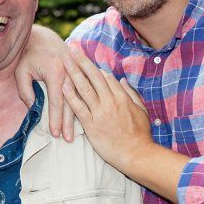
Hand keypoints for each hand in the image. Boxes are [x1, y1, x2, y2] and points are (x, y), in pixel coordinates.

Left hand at [16, 25, 73, 141]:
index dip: (56, 119)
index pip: (57, 101)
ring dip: (78, 117)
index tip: (55, 133)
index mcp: (55, 71)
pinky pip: (84, 91)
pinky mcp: (80, 72)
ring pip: (80, 98)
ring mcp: (77, 71)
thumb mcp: (21, 71)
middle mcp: (70, 72)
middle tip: (68, 139)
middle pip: (71, 103)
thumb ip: (25, 90)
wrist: (42, 37)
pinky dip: (84, 105)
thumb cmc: (29, 55)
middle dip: (69, 123)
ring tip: (76, 133)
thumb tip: (33, 108)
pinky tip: (86, 117)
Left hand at [62, 49, 152, 173]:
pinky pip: (78, 107)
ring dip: (73, 72)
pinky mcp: (92, 125)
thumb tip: (122, 80)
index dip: (94, 67)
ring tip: (63, 60)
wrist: (137, 154)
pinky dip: (70, 95)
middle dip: (81, 61)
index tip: (84, 58)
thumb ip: (131, 94)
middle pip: (93, 76)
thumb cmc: (141, 135)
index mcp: (122, 97)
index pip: (106, 77)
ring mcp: (100, 113)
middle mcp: (110, 101)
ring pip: (84, 88)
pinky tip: (62, 85)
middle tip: (71, 49)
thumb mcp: (141, 111)